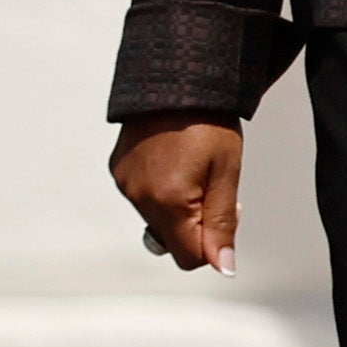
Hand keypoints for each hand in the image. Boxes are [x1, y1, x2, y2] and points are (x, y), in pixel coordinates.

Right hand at [114, 120, 243, 272]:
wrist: (178, 79)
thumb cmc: (208, 123)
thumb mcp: (226, 174)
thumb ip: (222, 224)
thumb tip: (223, 267)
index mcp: (167, 202)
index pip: (189, 257)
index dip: (213, 245)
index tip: (228, 214)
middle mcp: (138, 197)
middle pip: (172, 240)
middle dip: (197, 225)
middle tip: (214, 187)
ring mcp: (125, 184)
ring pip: (158, 220)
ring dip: (179, 208)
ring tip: (194, 168)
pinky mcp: (119, 171)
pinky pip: (143, 198)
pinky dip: (162, 192)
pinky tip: (175, 163)